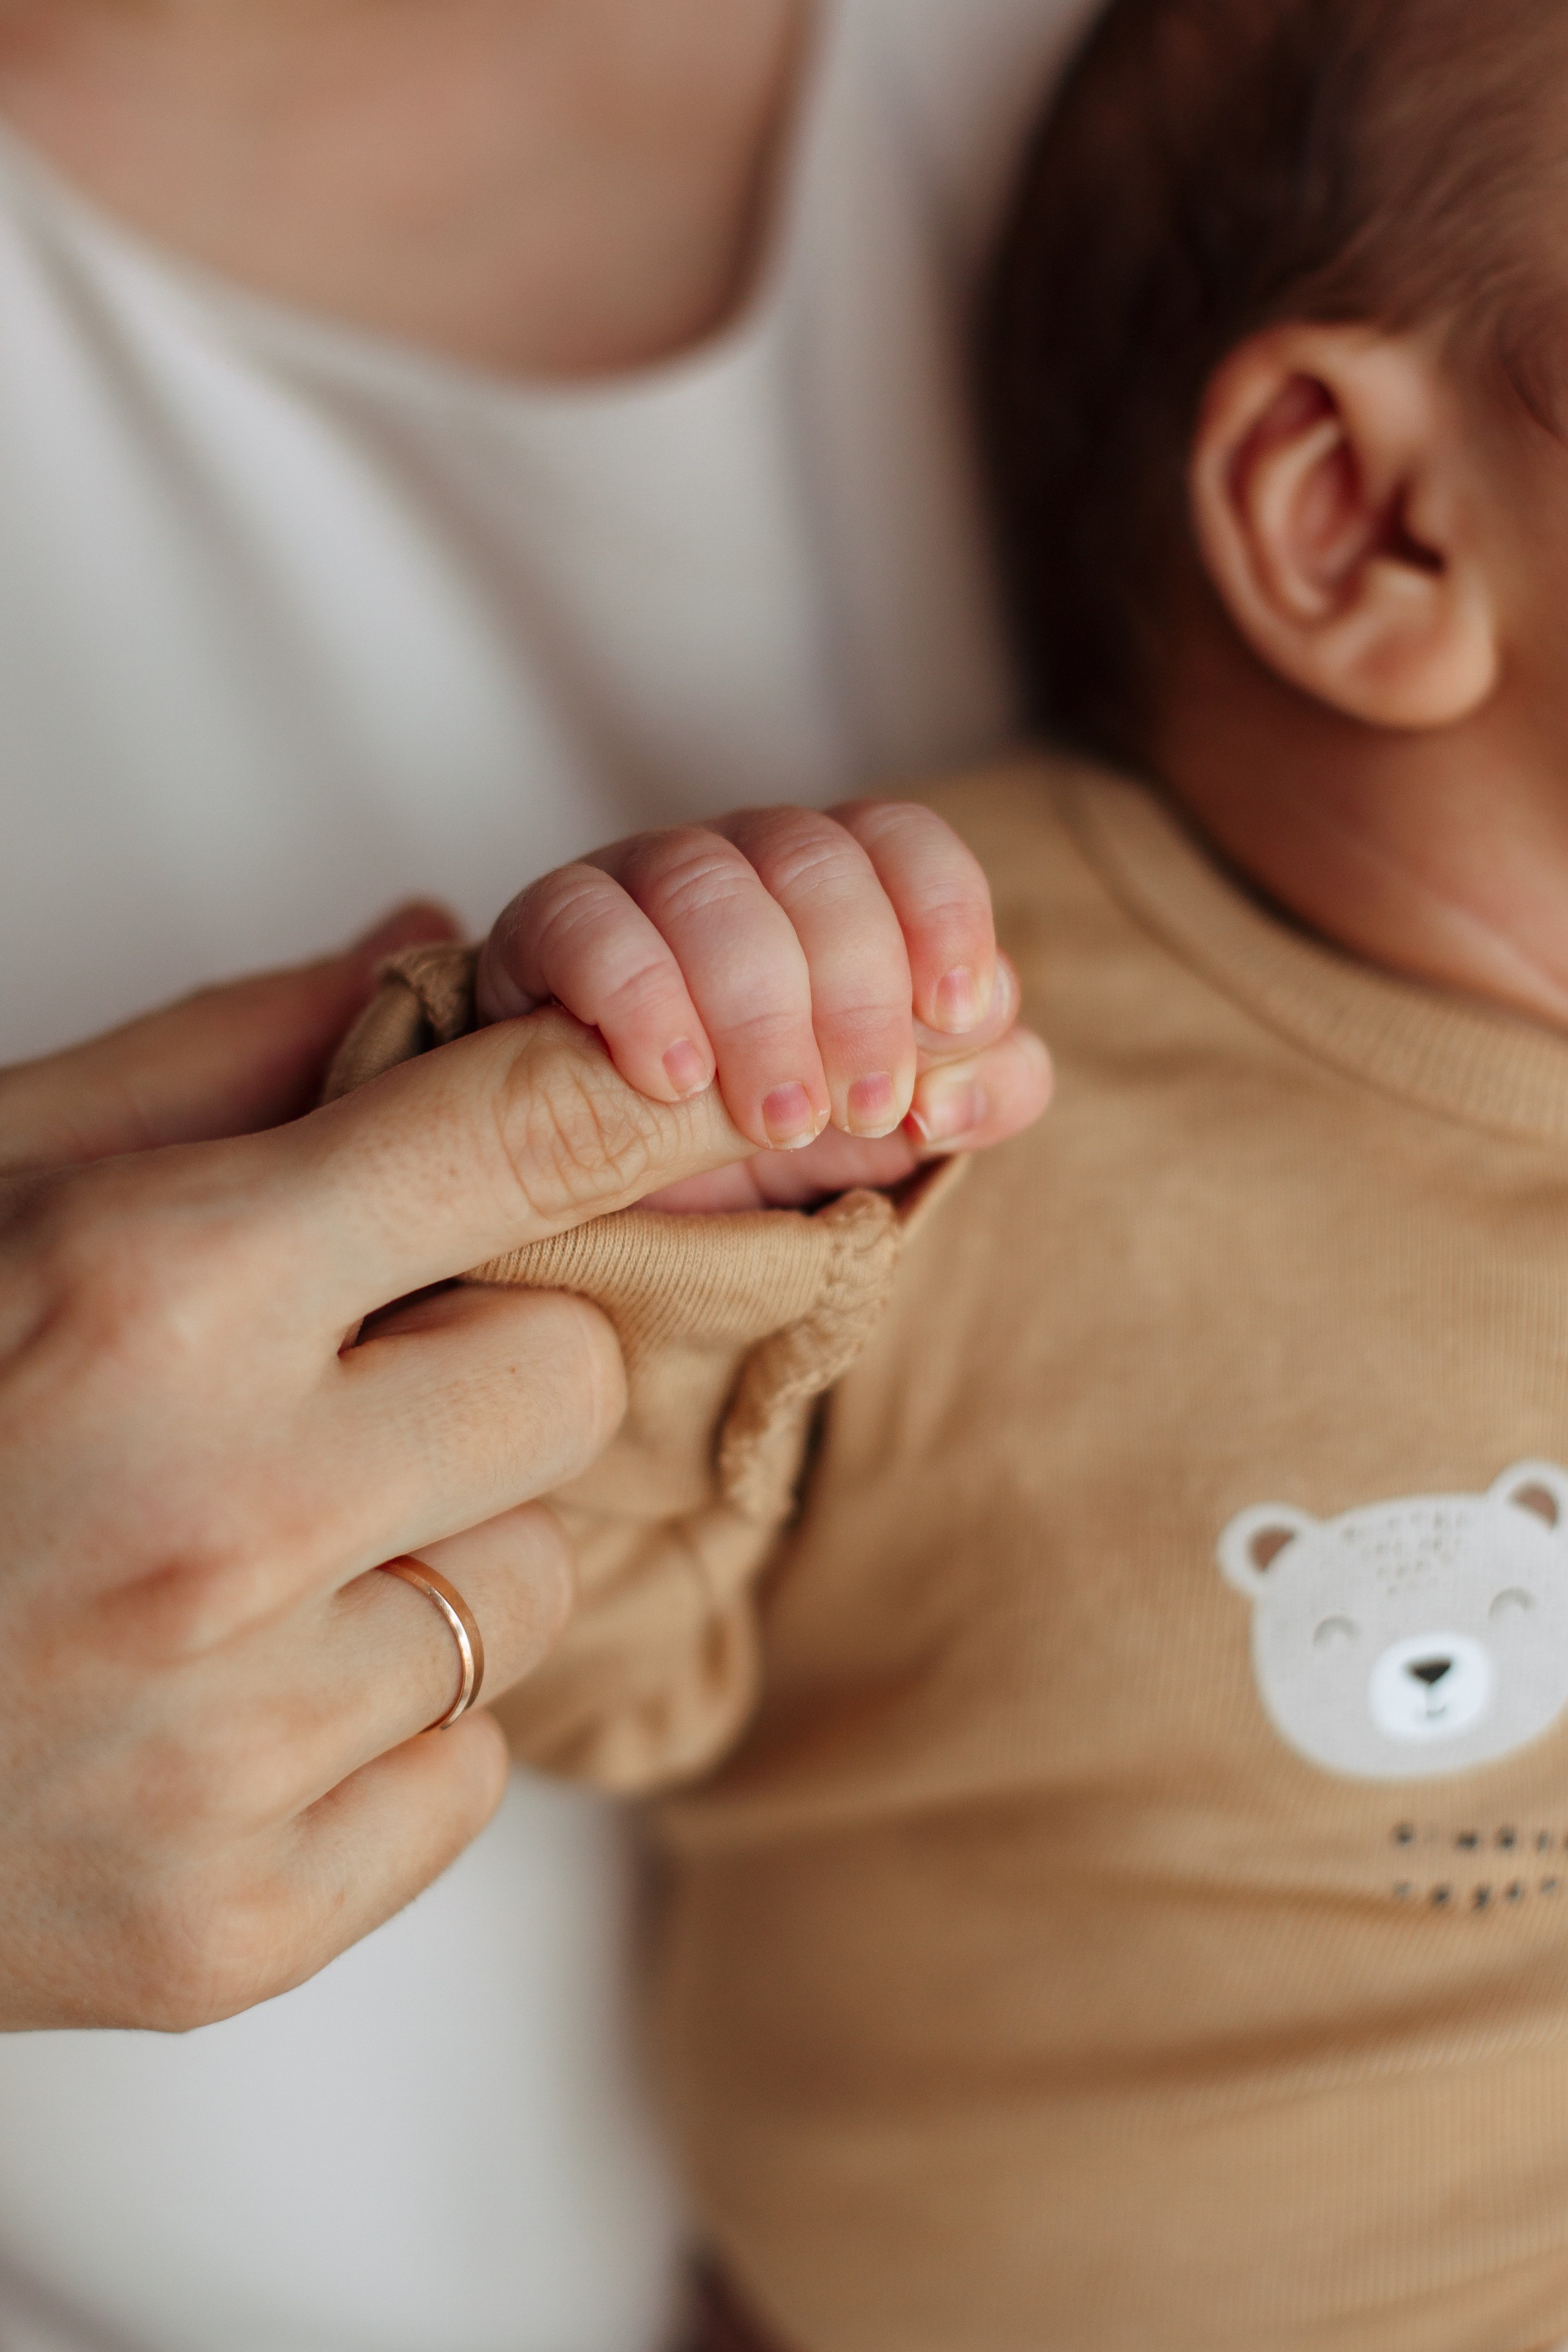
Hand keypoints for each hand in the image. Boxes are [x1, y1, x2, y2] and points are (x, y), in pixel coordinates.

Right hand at [0, 932, 766, 2032]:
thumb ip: (218, 1058)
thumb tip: (430, 948)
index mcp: (149, 1292)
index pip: (528, 1138)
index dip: (627, 1099)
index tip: (675, 1096)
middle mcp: (215, 1516)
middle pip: (576, 1371)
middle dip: (490, 1358)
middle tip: (351, 1383)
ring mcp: (232, 1744)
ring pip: (540, 1582)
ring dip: (435, 1552)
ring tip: (254, 1558)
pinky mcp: (238, 1927)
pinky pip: (474, 1773)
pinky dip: (388, 1733)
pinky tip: (231, 1703)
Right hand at [475, 801, 1051, 1209]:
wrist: (606, 1188)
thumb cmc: (758, 1137)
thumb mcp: (880, 1132)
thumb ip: (971, 1094)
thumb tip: (964, 1084)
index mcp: (835, 892)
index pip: (901, 840)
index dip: (942, 911)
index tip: (957, 1012)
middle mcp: (742, 868)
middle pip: (815, 862)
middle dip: (855, 993)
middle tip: (859, 1111)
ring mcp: (636, 889)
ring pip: (706, 884)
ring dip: (758, 1007)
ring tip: (777, 1121)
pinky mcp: (545, 931)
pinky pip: (585, 921)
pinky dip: (638, 996)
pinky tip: (671, 1079)